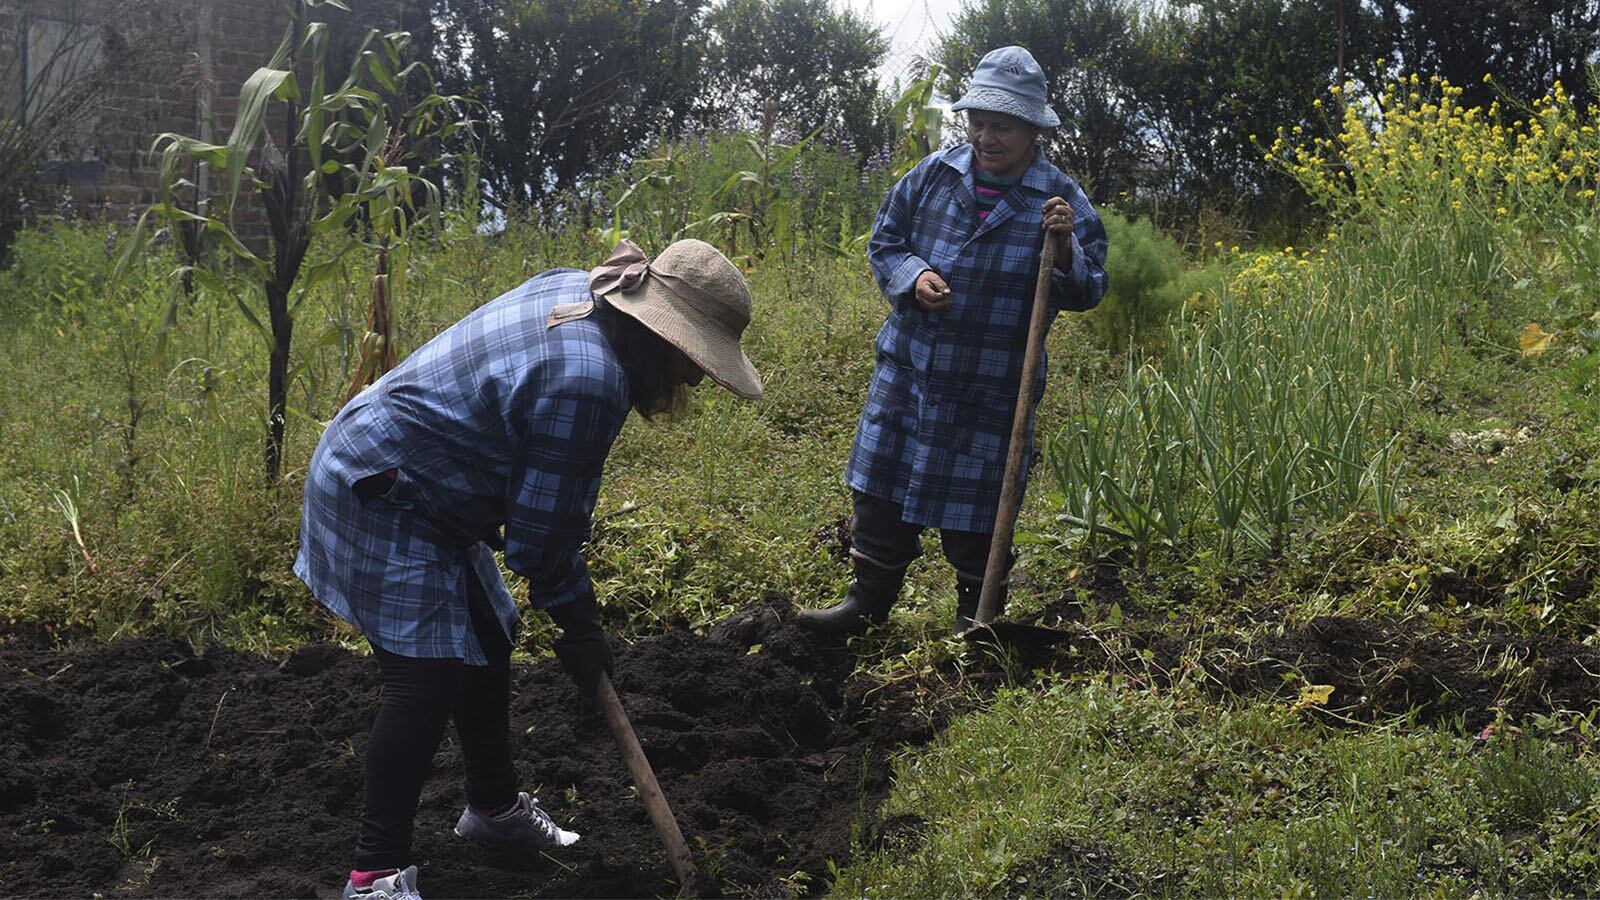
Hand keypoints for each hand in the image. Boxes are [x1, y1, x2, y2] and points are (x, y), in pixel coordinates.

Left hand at [547, 592, 612, 713]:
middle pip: (587, 673)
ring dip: (570, 664)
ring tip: (568, 657)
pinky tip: (564, 650)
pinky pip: (570, 652)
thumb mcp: (589, 675)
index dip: (593, 688)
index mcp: (608, 662)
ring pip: (576, 663)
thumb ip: (590, 693)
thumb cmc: (587, 650)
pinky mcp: (577, 638)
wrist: (578, 622)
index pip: (603, 682)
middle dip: (577, 674)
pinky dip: (565, 653)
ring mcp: (589, 645)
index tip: (585, 688)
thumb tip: (589, 711)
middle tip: (574, 670)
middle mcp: (600, 653)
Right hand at [914, 270, 952, 311]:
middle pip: (934, 306)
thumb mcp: (934, 277)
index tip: (945, 291)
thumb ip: (941, 284)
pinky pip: (935, 311)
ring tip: (947, 299)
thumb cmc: (928, 278)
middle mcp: (920, 299)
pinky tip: (945, 303)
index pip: (934, 296)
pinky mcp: (926, 308)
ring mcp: (922, 304)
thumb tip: (947, 292)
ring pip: (935, 310)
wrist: (921, 281)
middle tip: (948, 297)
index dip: (942, 295)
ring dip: (943, 306)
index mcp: (922, 290)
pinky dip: (942, 309)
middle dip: (943, 302)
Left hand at [1043, 196, 1074, 264]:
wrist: (1060, 237)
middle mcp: (1070, 211)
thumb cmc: (1053, 223)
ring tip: (1044, 225)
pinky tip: (1049, 228)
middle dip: (1048, 214)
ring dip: (1048, 221)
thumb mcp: (1050, 215)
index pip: (1058, 199)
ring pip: (1057, 217)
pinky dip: (1052, 227)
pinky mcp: (1070, 228)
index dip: (1049, 203)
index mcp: (1065, 206)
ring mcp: (1071, 219)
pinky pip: (1059, 226)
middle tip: (1043, 220)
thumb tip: (1043, 208)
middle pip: (1057, 208)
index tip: (1043, 210)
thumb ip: (1047, 209)